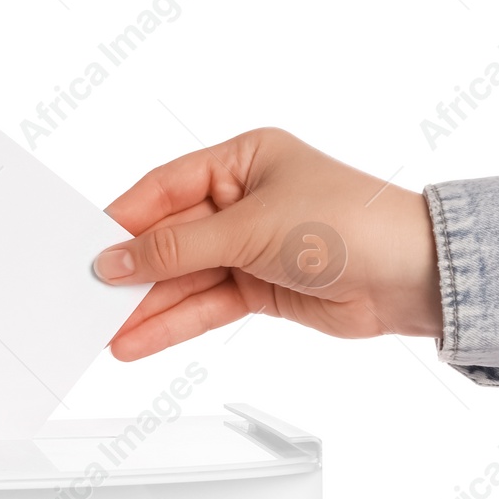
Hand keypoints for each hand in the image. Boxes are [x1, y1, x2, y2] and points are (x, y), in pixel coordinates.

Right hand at [97, 128, 441, 360]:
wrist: (411, 275)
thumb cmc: (349, 223)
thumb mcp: (249, 227)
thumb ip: (177, 247)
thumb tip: (117, 258)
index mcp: (242, 159)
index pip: (164, 188)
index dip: (125, 221)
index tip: (89, 249)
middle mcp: (243, 200)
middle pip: (170, 238)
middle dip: (132, 271)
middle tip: (88, 297)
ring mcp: (250, 247)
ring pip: (184, 278)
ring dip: (146, 306)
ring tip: (105, 331)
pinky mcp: (259, 288)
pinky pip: (204, 306)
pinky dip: (173, 324)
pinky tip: (138, 339)